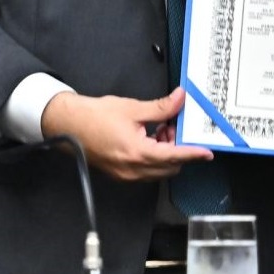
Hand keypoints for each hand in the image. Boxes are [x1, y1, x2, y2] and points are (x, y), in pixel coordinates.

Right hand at [40, 87, 213, 181]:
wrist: (66, 125)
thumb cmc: (94, 117)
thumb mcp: (133, 108)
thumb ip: (161, 107)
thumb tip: (180, 99)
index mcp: (137, 154)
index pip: (174, 157)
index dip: (193, 154)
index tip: (207, 153)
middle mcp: (132, 170)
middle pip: (169, 167)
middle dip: (178, 149)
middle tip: (173, 125)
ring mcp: (125, 175)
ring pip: (158, 170)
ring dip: (166, 153)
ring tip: (159, 128)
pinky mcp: (119, 174)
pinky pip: (145, 170)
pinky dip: (154, 156)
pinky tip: (148, 137)